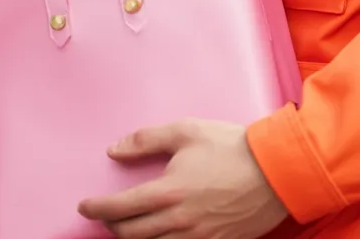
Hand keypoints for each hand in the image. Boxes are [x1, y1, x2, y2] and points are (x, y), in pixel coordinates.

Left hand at [78, 118, 288, 237]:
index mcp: (168, 192)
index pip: (120, 208)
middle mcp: (178, 222)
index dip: (96, 209)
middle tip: (105, 216)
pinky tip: (159, 237)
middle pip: (130, 235)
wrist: (275, 171)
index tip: (84, 206)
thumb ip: (147, 139)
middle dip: (111, 226)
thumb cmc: (231, 146)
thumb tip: (114, 150)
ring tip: (128, 227)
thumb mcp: (187, 131)